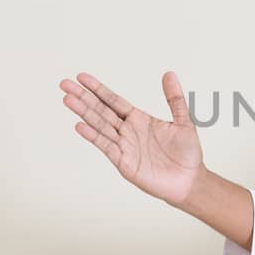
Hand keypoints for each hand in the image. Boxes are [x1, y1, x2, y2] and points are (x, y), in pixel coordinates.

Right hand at [60, 70, 203, 205]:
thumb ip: (174, 99)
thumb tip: (169, 73)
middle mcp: (127, 131)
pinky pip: (106, 146)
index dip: (98, 89)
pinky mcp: (124, 162)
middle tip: (64, 84)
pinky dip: (93, 136)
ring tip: (67, 99)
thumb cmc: (187, 153)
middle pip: (101, 110)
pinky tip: (80, 125)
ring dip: (83, 113)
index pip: (113, 100)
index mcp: (139, 119)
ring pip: (100, 125)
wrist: (190, 181)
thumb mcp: (183, 121)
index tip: (81, 76)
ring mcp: (124, 146)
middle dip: (83, 97)